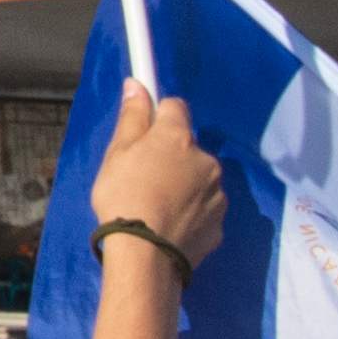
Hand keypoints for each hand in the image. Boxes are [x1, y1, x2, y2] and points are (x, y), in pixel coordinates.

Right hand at [89, 84, 226, 271]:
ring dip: (185, 185)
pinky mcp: (220, 222)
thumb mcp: (117, 154)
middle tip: (144, 178)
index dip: (158, 117)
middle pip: (188, 147)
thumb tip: (137, 84)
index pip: (175, 107)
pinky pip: (205, 208)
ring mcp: (217, 192)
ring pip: (200, 178)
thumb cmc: (123, 197)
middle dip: (172, 156)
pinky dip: (192, 213)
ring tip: (158, 207)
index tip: (144, 133)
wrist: (145, 254)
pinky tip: (171, 226)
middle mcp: (205, 159)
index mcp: (177, 137)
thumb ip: (132, 117)